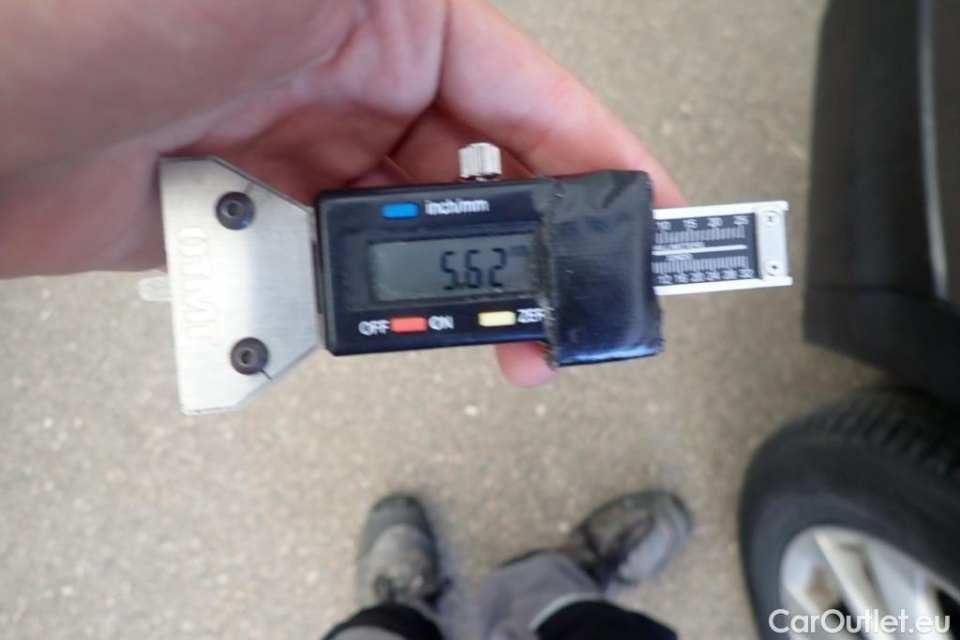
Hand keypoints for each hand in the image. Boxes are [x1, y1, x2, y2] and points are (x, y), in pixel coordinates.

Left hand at [0, 0, 683, 385]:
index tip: (646, 210)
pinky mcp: (245, 223)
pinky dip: (351, 309)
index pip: (524, 92)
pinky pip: (327, 279)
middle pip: (476, 174)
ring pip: (406, 239)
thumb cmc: (87, 14)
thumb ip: (402, 5)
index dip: (597, 154)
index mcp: (382, 20)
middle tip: (567, 304)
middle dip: (532, 244)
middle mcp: (343, 86)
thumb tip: (461, 14)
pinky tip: (364, 320)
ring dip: (446, 288)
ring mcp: (294, 160)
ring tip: (485, 333)